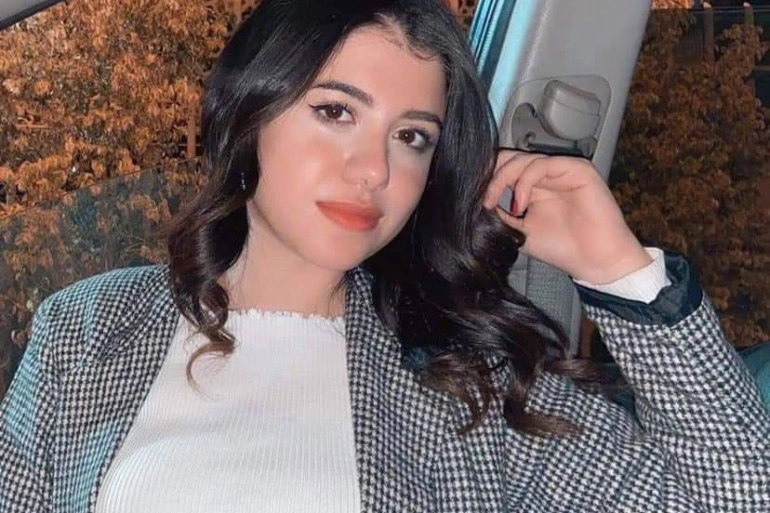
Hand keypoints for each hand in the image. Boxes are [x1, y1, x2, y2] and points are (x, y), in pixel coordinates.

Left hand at [483, 150, 651, 284]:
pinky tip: (520, 204)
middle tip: (483, 198)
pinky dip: (524, 182)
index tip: (473, 198)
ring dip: (504, 180)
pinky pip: (541, 165)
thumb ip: (499, 214)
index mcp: (533, 186)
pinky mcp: (577, 169)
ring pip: (523, 160)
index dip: (487, 178)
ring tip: (503, 207)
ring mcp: (562, 169)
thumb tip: (475, 203)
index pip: (505, 169)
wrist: (595, 261)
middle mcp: (547, 175)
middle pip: (510, 158)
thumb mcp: (518, 231)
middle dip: (492, 176)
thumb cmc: (563, 248)